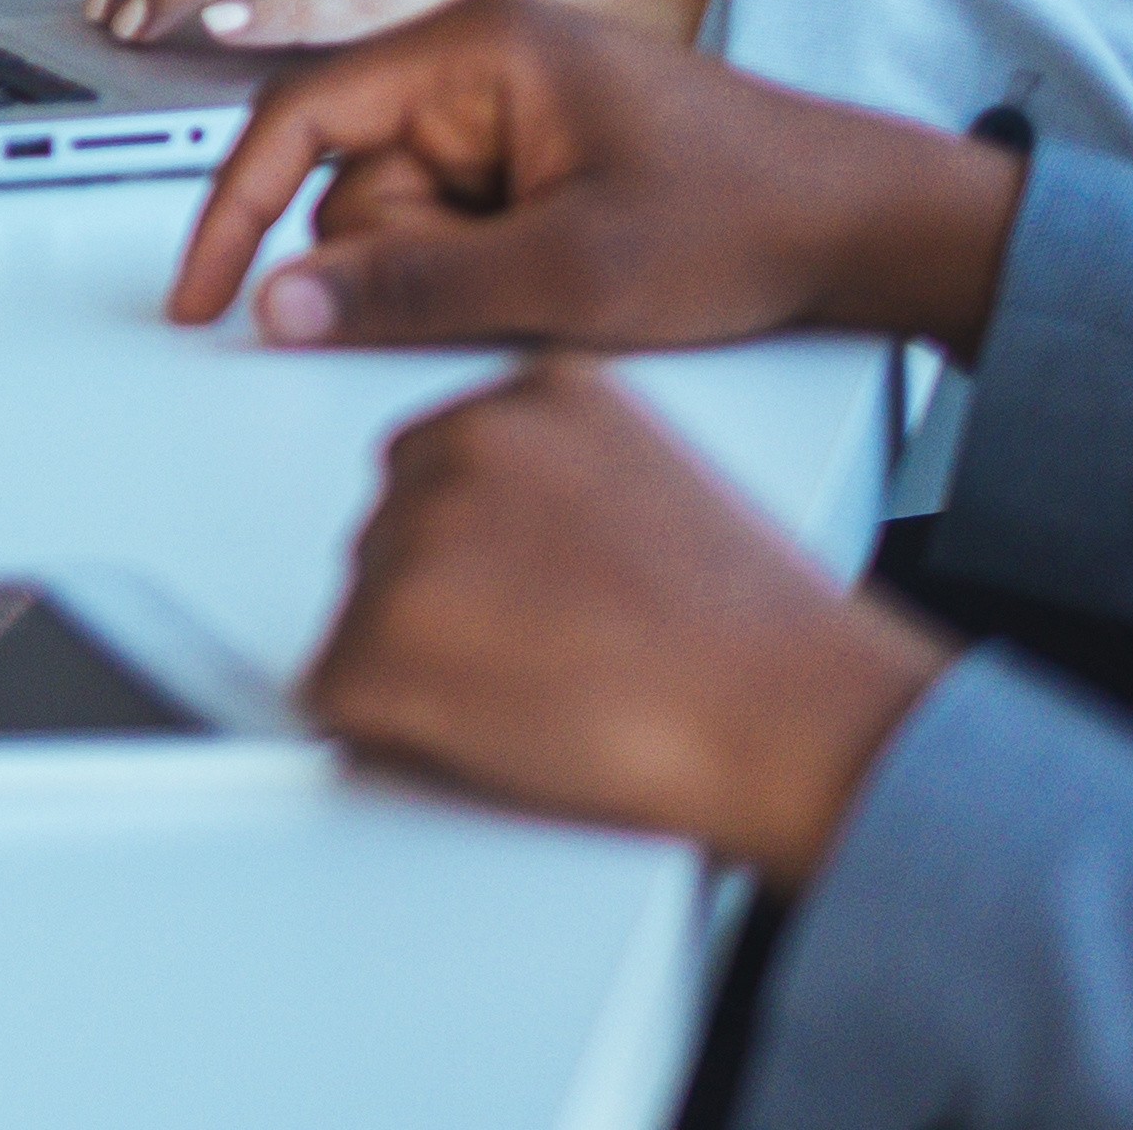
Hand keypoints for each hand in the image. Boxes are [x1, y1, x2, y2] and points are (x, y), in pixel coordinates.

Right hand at [171, 0, 1030, 355]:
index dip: (234, 209)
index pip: (297, 114)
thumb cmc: (753, 215)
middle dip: (408, 257)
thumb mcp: (570, 272)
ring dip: (456, 269)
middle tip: (515, 285)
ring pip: (404, 210)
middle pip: (355, 177)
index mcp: (473, 43)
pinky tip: (567, 274)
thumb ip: (411, 289)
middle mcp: (479, 55)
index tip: (204, 290)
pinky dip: (490, 265)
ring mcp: (510, 101)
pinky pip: (458, 218)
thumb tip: (285, 306)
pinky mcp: (536, 146)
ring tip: (564, 279)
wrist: (876, 224)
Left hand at [299, 356, 953, 878]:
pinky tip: (496, 739)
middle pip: (385, 538)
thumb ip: (560, 473)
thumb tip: (498, 527)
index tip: (539, 598)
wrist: (799, 723)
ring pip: (359, 617)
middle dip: (443, 605)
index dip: (483, 559)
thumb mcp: (658, 482)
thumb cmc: (761, 638)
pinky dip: (388, 733)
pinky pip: (333, 698)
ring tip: (548, 697)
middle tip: (553, 661)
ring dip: (420, 667)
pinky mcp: (382, 640)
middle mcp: (460, 443)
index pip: (433, 468)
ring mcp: (415, 538)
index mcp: (531, 393)